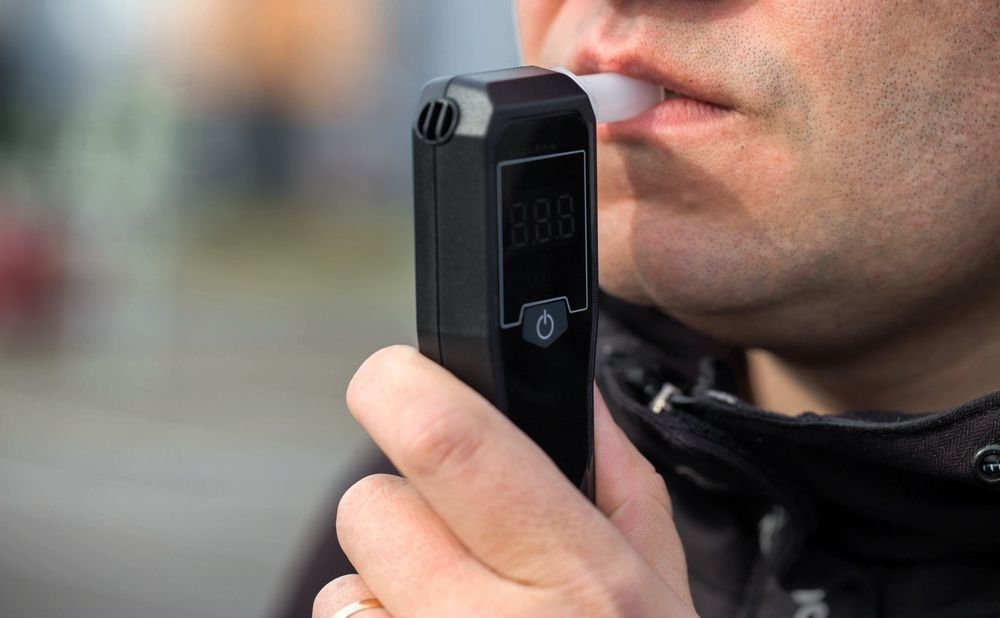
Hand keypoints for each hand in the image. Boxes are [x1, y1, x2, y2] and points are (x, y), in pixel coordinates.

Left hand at [314, 345, 695, 616]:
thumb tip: (574, 399)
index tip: (395, 382)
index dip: (399, 389)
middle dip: (401, 513)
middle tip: (455, 549)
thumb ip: (620, 485)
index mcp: (578, 579)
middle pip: (370, 509)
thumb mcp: (665, 593)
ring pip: (343, 594)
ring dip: (385, 602)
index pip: (448, 442)